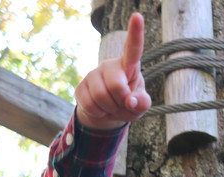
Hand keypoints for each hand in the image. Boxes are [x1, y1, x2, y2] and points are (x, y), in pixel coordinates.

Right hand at [75, 13, 151, 130]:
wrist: (108, 114)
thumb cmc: (129, 104)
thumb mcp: (142, 105)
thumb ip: (143, 102)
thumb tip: (131, 100)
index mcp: (129, 66)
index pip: (133, 48)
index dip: (136, 33)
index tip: (138, 16)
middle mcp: (109, 65)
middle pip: (117, 86)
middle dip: (121, 101)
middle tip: (122, 104)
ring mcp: (93, 74)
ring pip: (101, 96)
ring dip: (110, 109)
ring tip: (111, 106)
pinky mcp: (80, 86)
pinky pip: (90, 104)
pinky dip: (98, 113)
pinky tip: (100, 108)